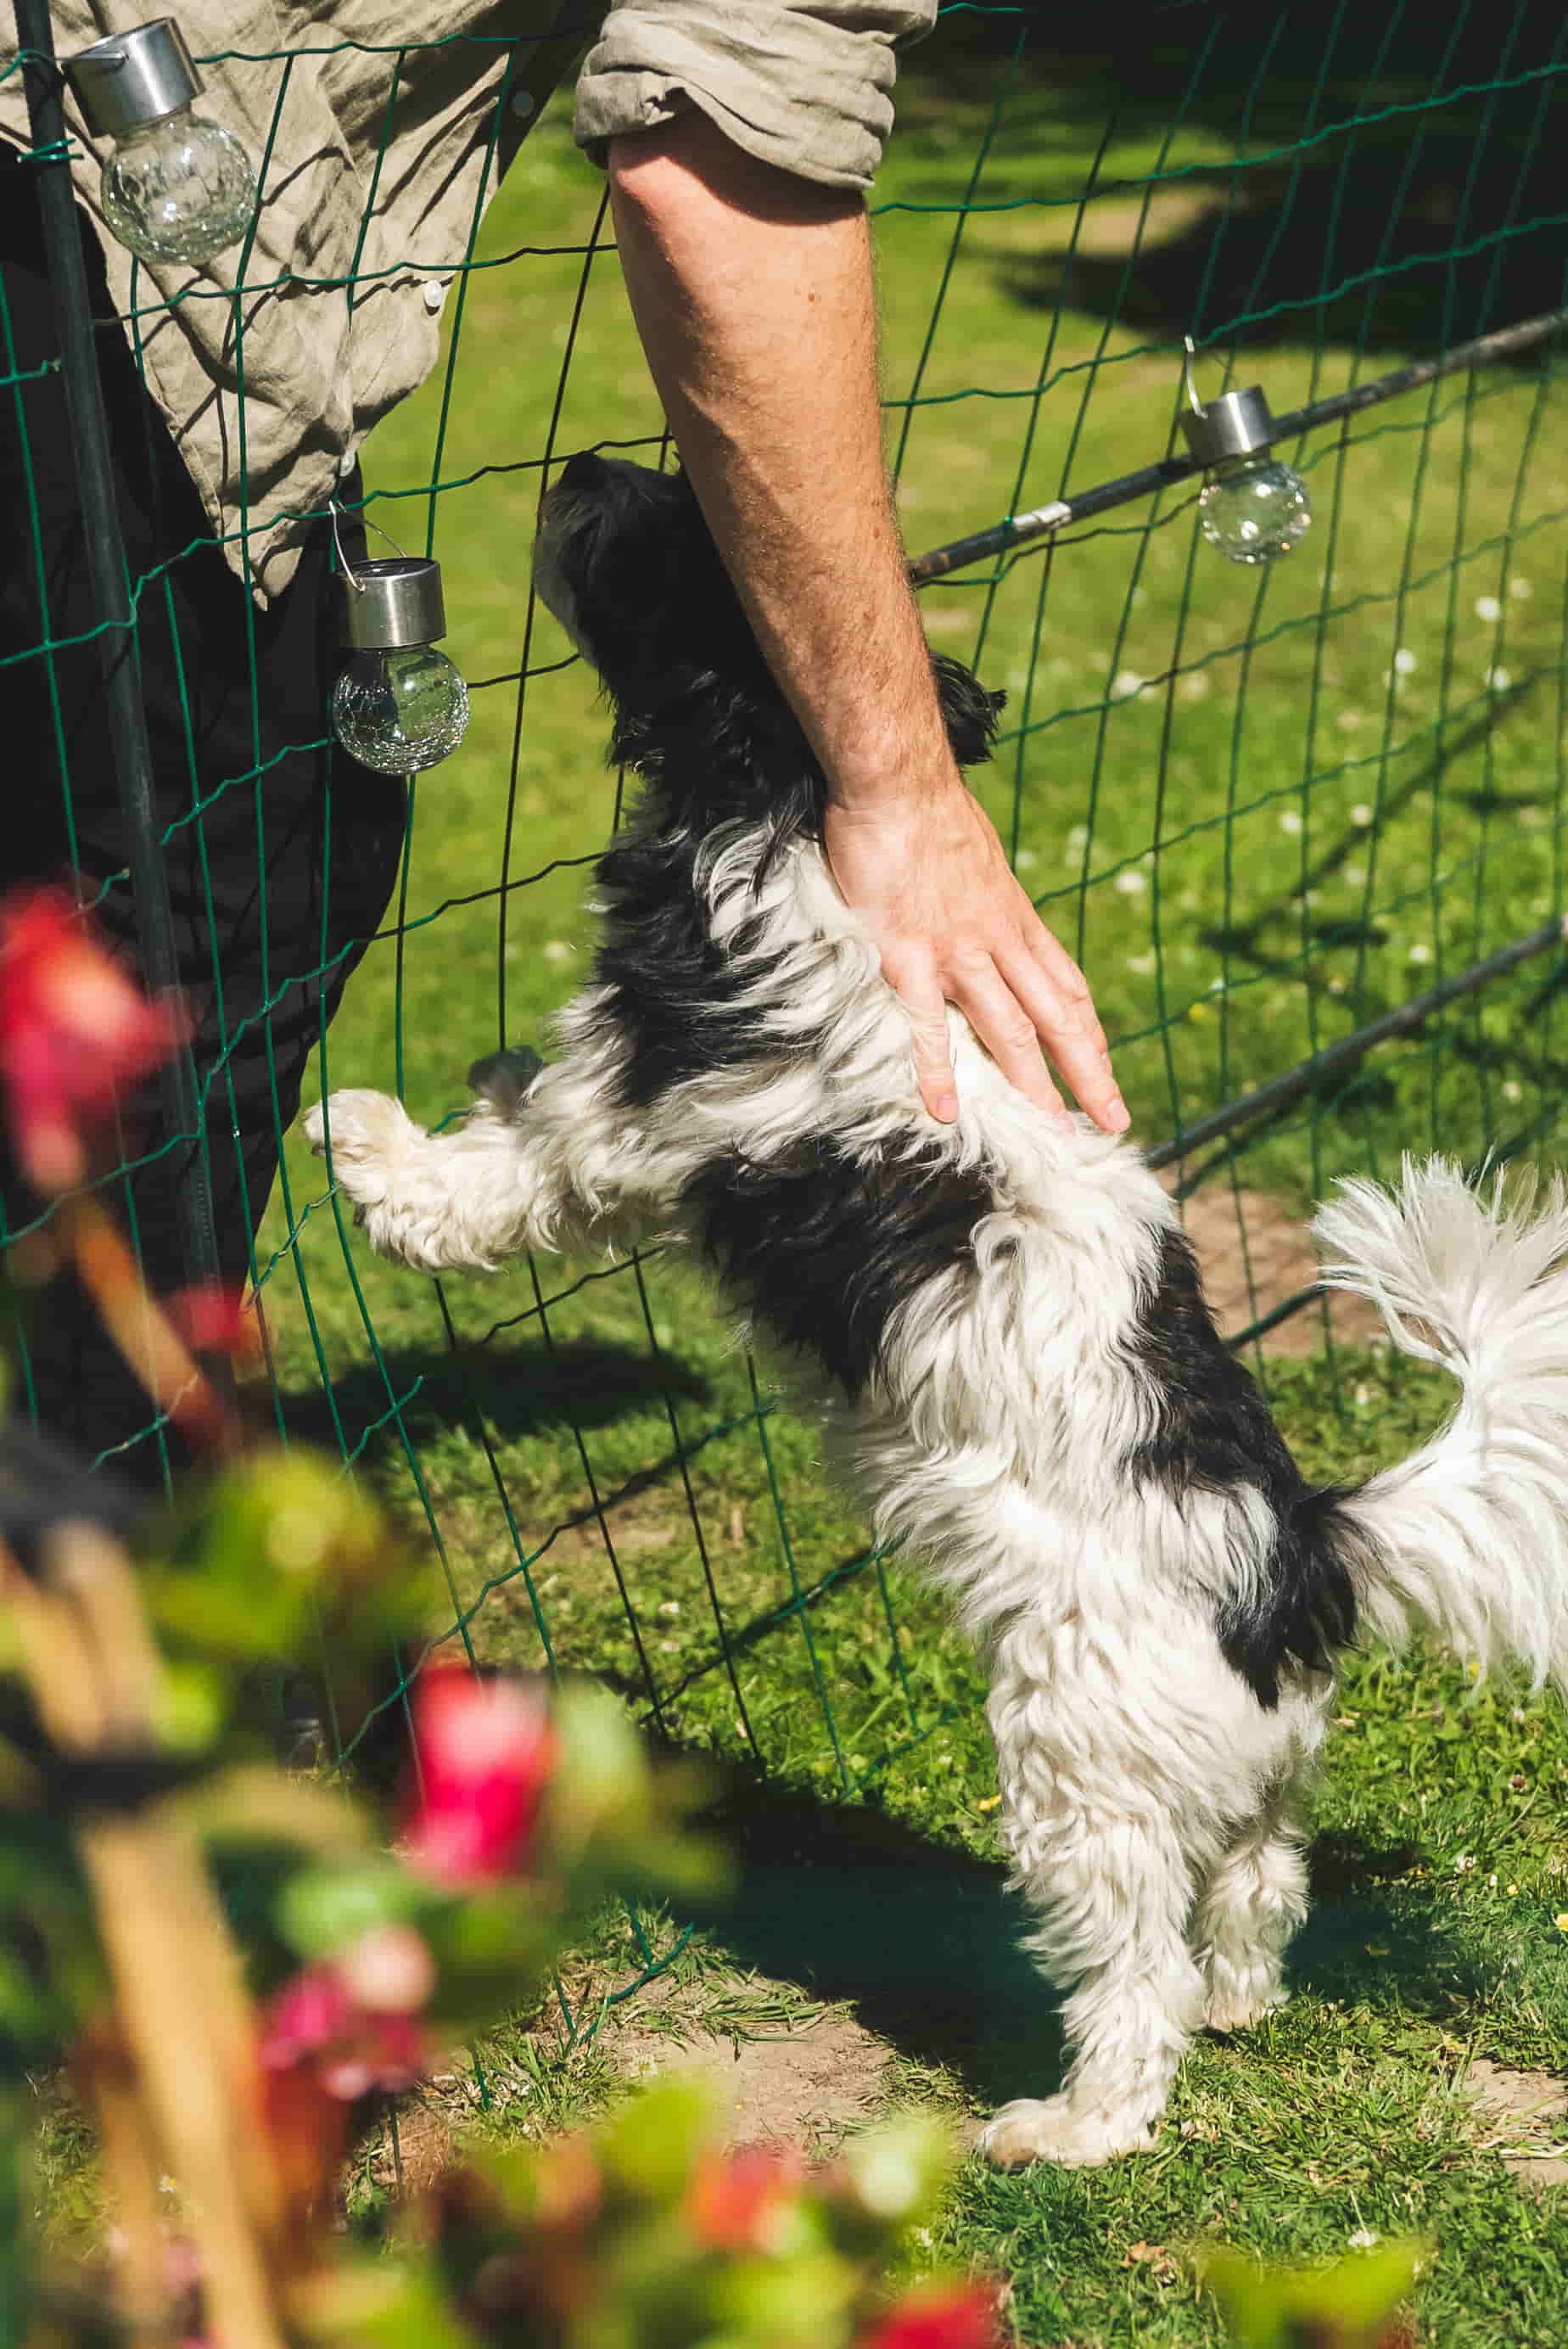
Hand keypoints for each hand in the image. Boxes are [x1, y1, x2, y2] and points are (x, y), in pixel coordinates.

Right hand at [823, 786, 1127, 1131]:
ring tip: (1052, 1132)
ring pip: (1009, 1030)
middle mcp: (1000, 942)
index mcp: (1016, 920)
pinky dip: (939, 1071)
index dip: (1090, 1036)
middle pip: (1057, 1020)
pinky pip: (926, 1025)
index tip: (1108, 1073)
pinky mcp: (909, 955)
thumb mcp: (980, 857)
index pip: (1067, 989)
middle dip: (1088, 1074)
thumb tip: (985, 906)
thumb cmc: (930, 812)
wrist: (899, 781)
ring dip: (1034, 1086)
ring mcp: (959, 952)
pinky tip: (947, 1112)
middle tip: (1113, 1121)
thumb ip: (987, 895)